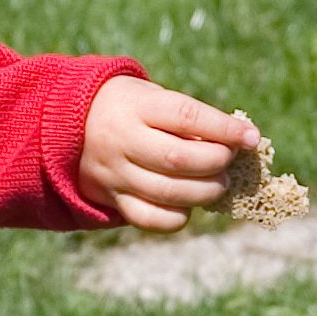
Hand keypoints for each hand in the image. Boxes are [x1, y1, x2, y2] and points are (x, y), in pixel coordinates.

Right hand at [79, 77, 258, 232]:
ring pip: (168, 191)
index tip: (251, 137)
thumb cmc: (129, 108)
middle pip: (178, 158)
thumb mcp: (151, 97)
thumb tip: (237, 142)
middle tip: (228, 162)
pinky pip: (149, 218)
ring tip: (218, 184)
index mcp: (136, 106)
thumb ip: (188, 119)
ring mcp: (114, 172)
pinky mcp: (111, 197)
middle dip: (215, 163)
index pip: (187, 116)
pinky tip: (188, 205)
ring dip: (204, 192)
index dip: (224, 128)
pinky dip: (178, 217)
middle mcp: (122, 139)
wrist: (66, 123)